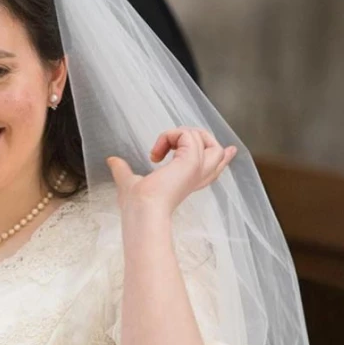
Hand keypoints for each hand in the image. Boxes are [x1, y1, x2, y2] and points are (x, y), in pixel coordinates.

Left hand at [107, 127, 236, 215]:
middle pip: (217, 150)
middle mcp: (197, 175)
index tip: (231, 150)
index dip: (222, 156)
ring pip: (204, 137)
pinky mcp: (191, 161)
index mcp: (188, 182)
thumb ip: (122, 170)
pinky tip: (155, 153)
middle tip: (172, 140)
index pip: (213, 166)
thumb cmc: (136, 205)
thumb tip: (112, 161)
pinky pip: (187, 134)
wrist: (141, 210)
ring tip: (159, 149)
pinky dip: (170, 135)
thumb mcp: (128, 182)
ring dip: (179, 133)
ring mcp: (197, 168)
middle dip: (197, 135)